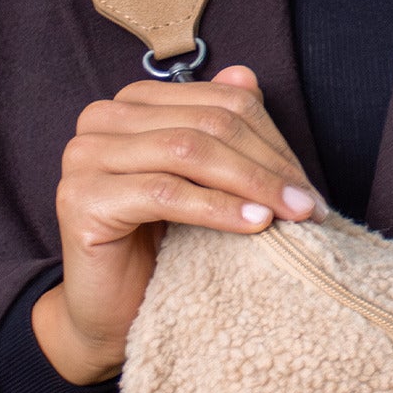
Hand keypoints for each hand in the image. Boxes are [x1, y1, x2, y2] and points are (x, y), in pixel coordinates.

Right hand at [31, 64, 322, 384]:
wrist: (110, 314)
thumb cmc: (161, 248)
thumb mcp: (201, 182)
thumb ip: (219, 127)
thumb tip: (247, 77)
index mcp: (132, 104)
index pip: (219, 102)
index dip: (273, 139)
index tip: (308, 185)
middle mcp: (101, 119)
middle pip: (207, 123)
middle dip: (268, 164)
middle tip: (310, 205)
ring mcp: (84, 156)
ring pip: (188, 151)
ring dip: (251, 183)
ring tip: (292, 215)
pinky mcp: (81, 198)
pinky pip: (165, 193)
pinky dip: (217, 208)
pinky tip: (255, 224)